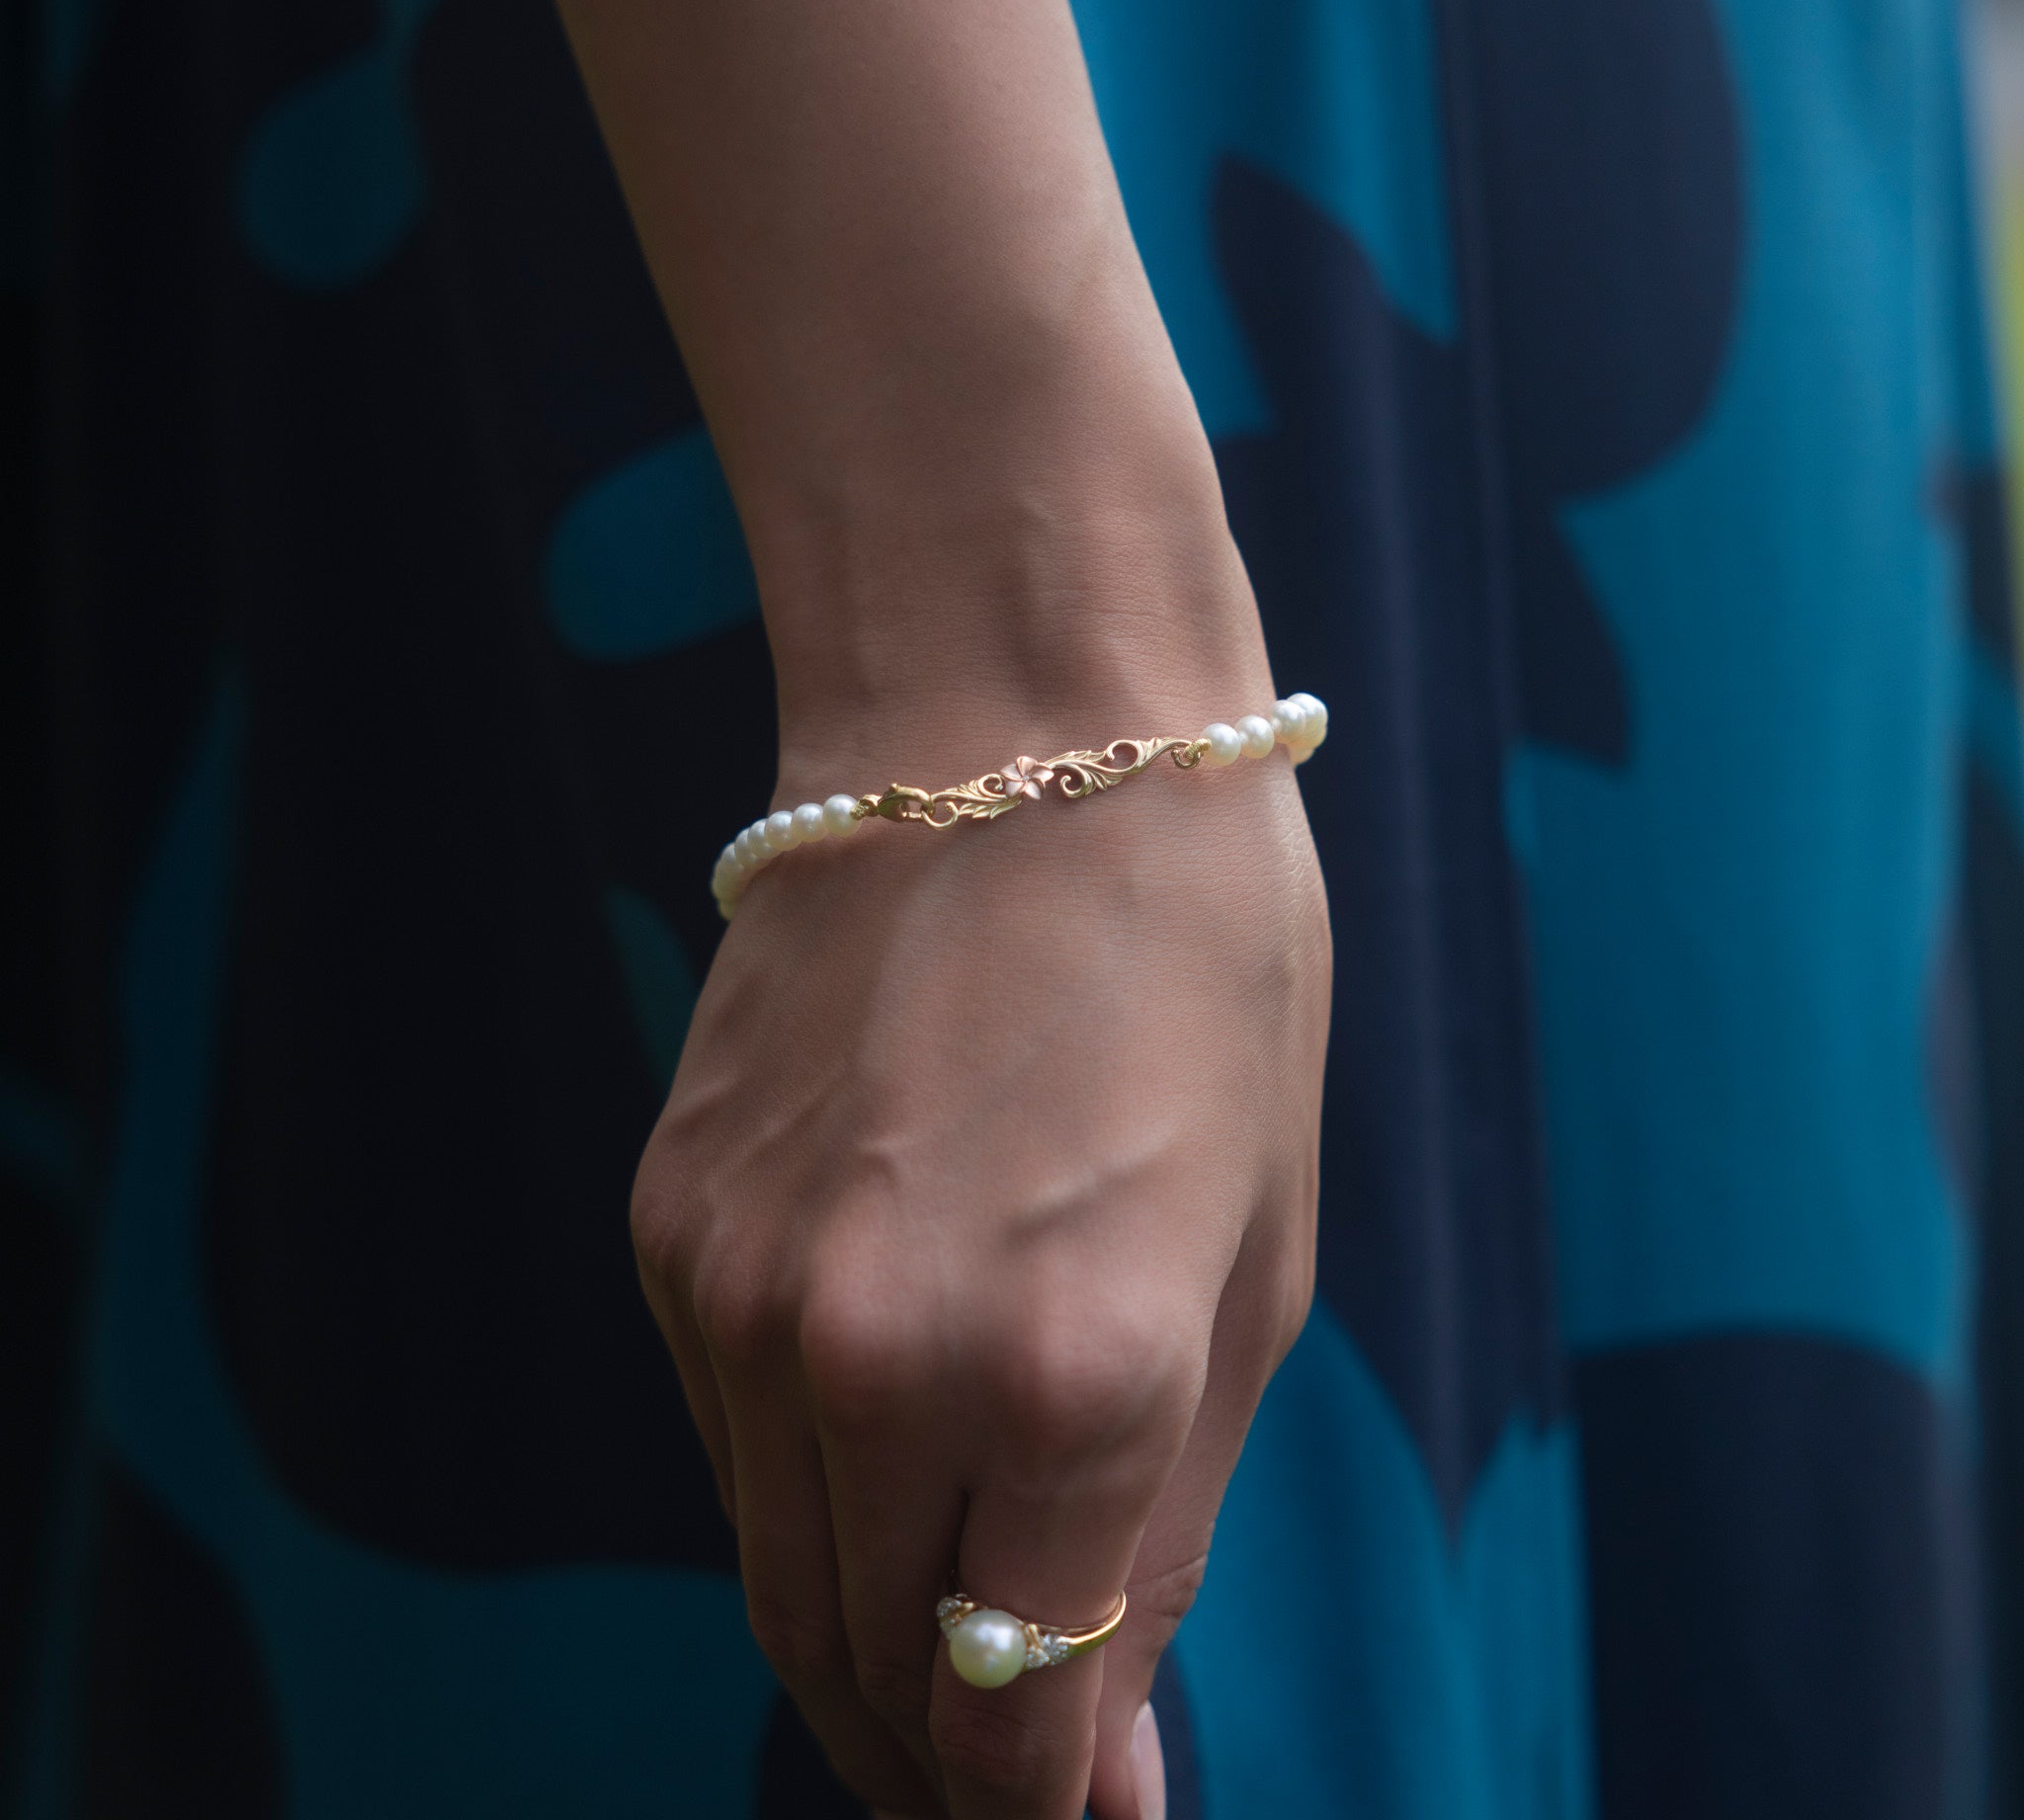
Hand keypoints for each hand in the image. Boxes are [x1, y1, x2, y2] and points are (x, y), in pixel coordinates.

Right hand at [631, 697, 1328, 1817]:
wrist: (1011, 731)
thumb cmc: (1193, 966)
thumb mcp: (1254, 1258)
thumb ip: (1165, 1526)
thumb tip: (1096, 1749)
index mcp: (1069, 1374)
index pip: (1014, 1716)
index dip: (1047, 1812)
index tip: (1089, 1819)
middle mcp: (872, 1356)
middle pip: (868, 1673)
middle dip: (943, 1765)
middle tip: (1013, 1777)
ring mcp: (739, 1292)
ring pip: (777, 1573)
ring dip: (863, 1643)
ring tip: (950, 1642)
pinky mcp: (670, 1227)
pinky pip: (731, 1440)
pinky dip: (804, 1497)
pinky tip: (880, 1461)